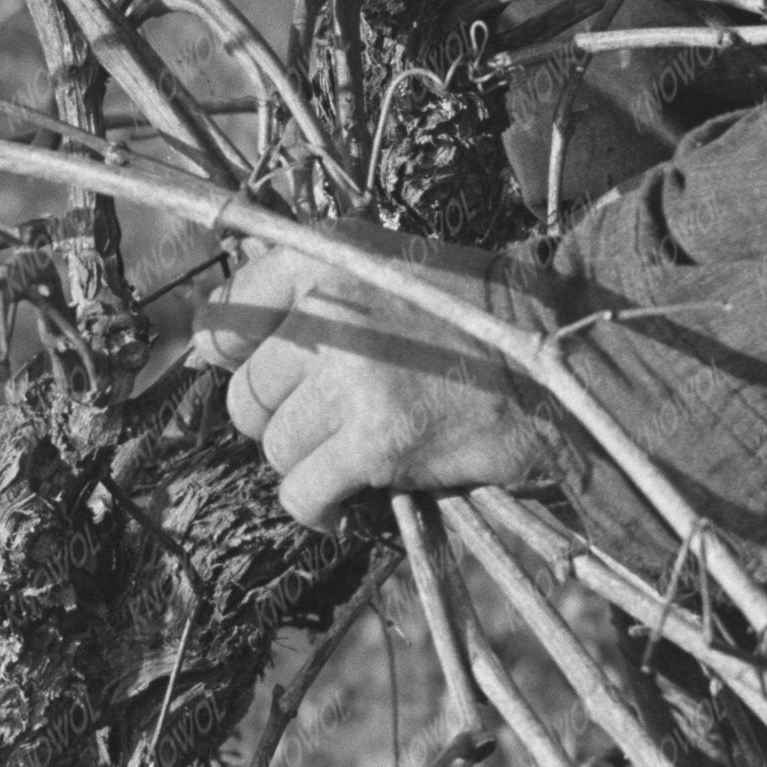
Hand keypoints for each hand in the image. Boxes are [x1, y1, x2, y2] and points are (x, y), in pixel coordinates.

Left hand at [202, 235, 570, 530]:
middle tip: (331, 425)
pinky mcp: (376, 439)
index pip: (226, 315)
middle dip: (281, 421)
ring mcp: (351, 376)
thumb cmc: (475, 318)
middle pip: (246, 394)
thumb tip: (206, 346)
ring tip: (356, 456)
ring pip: (275, 447)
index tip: (264, 380)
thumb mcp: (387, 268)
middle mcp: (329, 307)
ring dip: (309, 464)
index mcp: (325, 257)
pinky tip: (347, 505)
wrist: (559, 361)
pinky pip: (303, 493)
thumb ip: (308, 293)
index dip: (230, 358)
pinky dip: (319, 509)